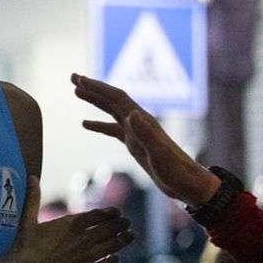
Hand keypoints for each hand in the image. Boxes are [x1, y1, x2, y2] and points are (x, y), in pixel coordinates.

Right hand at [0, 175, 131, 262]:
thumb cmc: (25, 247)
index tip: (117, 212)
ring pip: (112, 246)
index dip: (111, 213)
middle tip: (127, 222)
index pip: (98, 215)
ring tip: (130, 235)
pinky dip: (113, 260)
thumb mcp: (28, 220)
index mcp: (71, 224)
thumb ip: (33, 199)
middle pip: (109, 230)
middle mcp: (83, 239)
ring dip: (123, 240)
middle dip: (121, 225)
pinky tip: (115, 257)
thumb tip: (31, 177)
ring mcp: (87, 257)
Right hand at [72, 74, 218, 206]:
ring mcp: (136, 133)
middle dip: (92, 87)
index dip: (98, 87)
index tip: (80, 79)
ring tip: (76, 91)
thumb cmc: (176, 172)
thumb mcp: (160, 154)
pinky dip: (98, 124)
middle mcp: (139, 122)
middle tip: (73, 77)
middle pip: (112, 99)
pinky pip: (112, 128)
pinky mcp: (135, 144)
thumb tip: (132, 112)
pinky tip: (85, 124)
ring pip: (111, 110)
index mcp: (143, 121)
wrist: (188, 185)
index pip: (116, 98)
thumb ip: (146, 133)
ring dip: (94, 100)